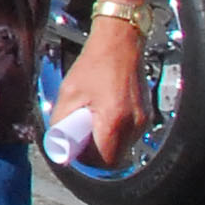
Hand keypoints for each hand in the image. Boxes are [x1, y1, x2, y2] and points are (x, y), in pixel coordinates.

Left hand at [58, 20, 149, 172]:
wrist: (119, 43)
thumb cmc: (94, 64)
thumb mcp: (68, 93)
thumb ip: (61, 122)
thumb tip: (58, 142)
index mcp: (113, 121)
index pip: (103, 161)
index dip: (87, 159)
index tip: (76, 148)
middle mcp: (133, 124)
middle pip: (114, 156)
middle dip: (95, 151)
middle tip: (82, 133)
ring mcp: (142, 120)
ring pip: (122, 146)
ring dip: (105, 140)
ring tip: (93, 117)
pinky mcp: (145, 114)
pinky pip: (128, 133)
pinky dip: (115, 129)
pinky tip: (104, 111)